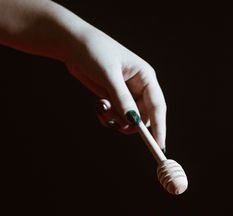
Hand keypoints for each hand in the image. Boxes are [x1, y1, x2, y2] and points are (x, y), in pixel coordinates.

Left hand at [65, 25, 165, 147]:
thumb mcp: (108, 74)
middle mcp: (139, 87)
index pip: (157, 106)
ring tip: (102, 107)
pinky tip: (100, 107)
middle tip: (115, 123)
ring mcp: (126, 95)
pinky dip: (108, 118)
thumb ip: (121, 98)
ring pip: (129, 120)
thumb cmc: (94, 52)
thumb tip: (132, 121)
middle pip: (143, 117)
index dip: (160, 127)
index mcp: (145, 77)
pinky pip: (117, 118)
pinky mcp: (114, 99)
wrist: (73, 45)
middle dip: (129, 124)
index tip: (158, 146)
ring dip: (116, 120)